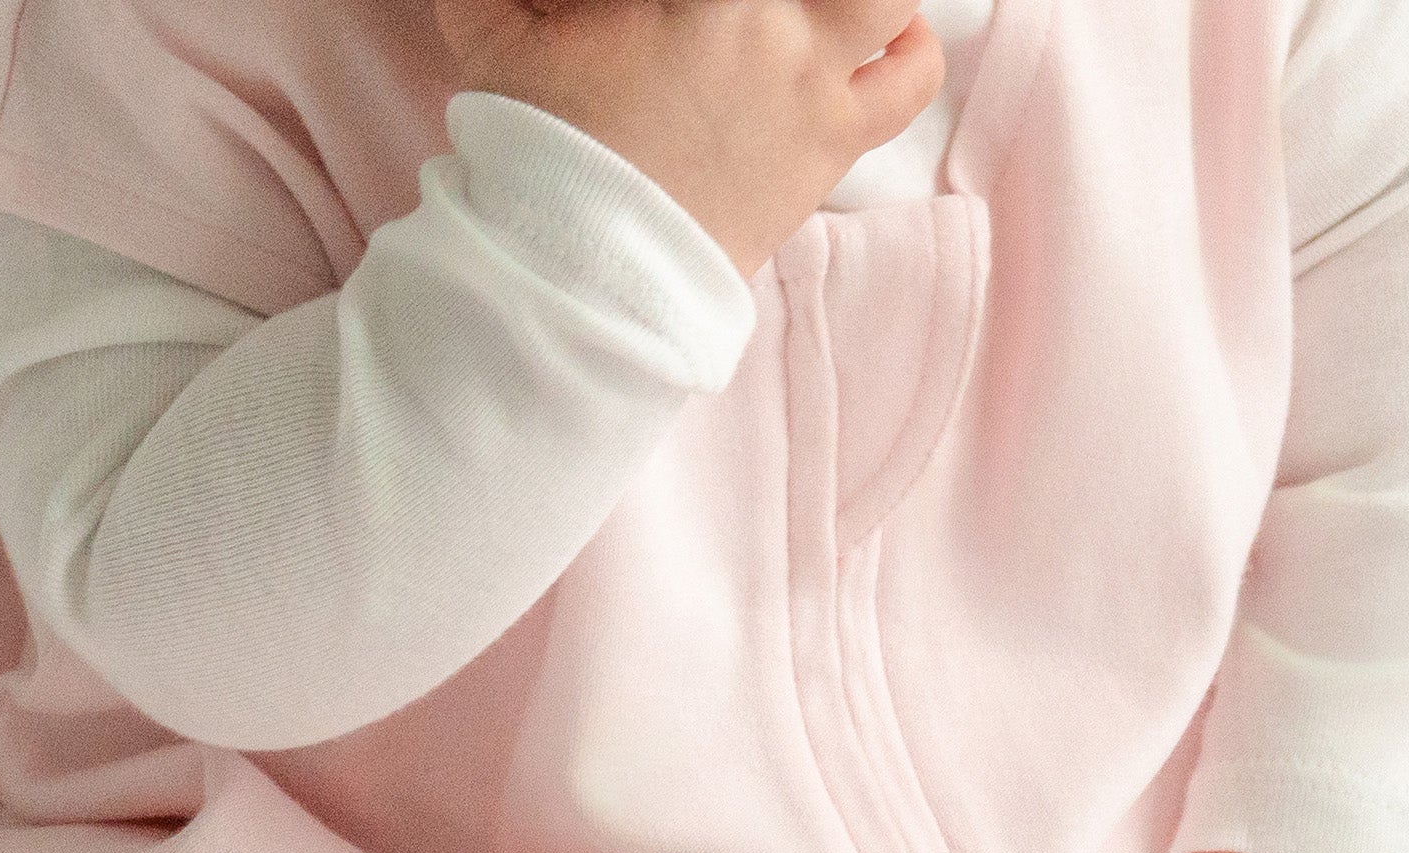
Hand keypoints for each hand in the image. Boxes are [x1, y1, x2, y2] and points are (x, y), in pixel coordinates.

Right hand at [432, 0, 945, 279]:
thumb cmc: (543, 150)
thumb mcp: (495, 34)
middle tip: (756, 7)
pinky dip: (913, 48)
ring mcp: (808, 77)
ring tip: (829, 5)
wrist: (594, 271)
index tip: (673, 7)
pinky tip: (891, 35)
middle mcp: (768, 17)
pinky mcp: (830, 142)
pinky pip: (911, 80)